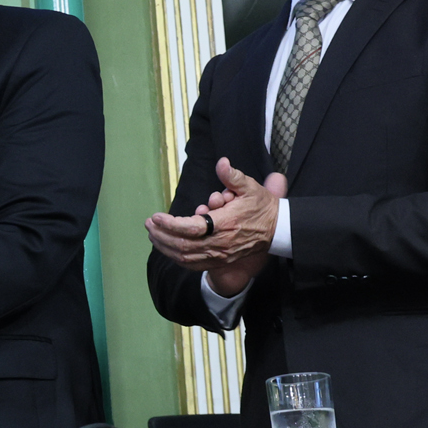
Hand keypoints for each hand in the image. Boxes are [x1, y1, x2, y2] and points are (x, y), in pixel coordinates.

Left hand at [145, 156, 284, 294]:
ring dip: (165, 247)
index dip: (170, 224)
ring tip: (153, 235)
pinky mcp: (220, 261)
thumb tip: (221, 162)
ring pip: (185, 257)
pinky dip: (177, 258)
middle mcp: (220, 243)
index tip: (155, 216)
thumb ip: (232, 176)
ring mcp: (220, 255)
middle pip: (182, 245)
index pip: (191, 228)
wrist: (278, 229)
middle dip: (161, 235)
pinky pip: (193, 264)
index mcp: (225, 224)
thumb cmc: (262, 207)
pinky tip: (167, 249)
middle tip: (149, 225)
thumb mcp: (250, 187)